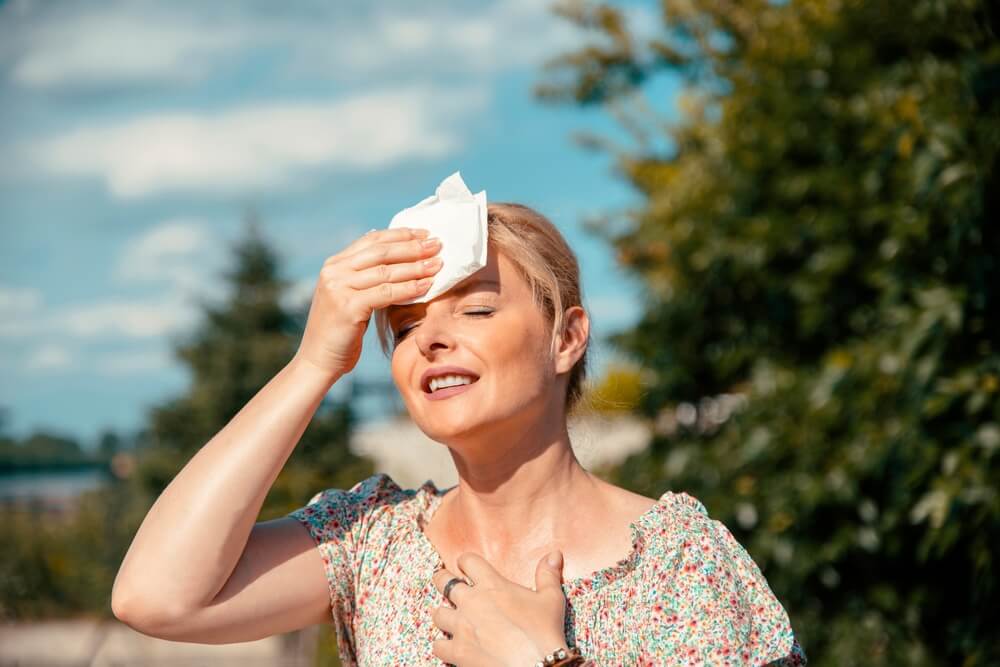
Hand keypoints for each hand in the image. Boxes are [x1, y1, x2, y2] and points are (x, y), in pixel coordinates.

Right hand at [293, 227, 442, 377]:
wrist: (318, 360)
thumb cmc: (340, 331)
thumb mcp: (349, 296)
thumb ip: (364, 275)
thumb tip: (390, 251)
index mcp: (334, 264)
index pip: (372, 241)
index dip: (401, 235)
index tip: (425, 234)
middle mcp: (334, 272)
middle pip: (381, 252)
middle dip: (412, 247)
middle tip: (437, 245)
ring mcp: (339, 288)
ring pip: (386, 271)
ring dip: (416, 267)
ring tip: (437, 265)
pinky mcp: (347, 307)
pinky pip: (386, 293)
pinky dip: (409, 288)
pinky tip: (426, 287)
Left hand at [430, 551, 569, 666]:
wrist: (535, 665)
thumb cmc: (544, 631)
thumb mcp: (551, 599)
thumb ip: (548, 574)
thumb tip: (554, 553)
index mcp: (492, 585)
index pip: (468, 561)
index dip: (465, 561)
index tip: (465, 565)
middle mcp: (471, 602)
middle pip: (443, 582)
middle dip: (442, 579)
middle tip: (444, 581)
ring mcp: (461, 627)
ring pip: (437, 613)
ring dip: (442, 614)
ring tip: (447, 616)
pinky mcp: (457, 651)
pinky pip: (437, 645)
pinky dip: (442, 645)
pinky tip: (447, 646)